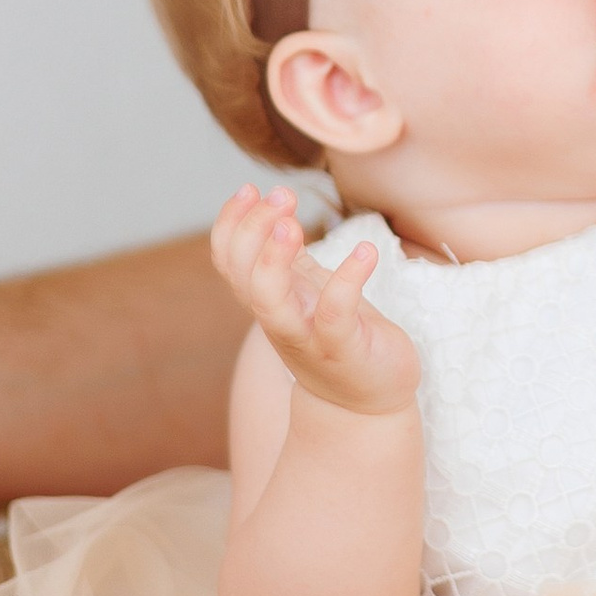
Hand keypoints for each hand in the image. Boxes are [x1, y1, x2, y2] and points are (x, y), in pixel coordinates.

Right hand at [209, 188, 419, 419]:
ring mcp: (309, 336)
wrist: (366, 406)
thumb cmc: (340, 337)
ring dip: (274, 258)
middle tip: (281, 196)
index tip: (249, 189)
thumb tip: (274, 211)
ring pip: (271, 301)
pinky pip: (336, 314)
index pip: (228, 260)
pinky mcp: (345, 349)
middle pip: (242, 276)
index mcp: (270, 299)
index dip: (228, 224)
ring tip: (294, 221)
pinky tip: (366, 250)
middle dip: (252, 230)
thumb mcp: (308, 292)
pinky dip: (348, 279)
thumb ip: (289, 260)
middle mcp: (281, 317)